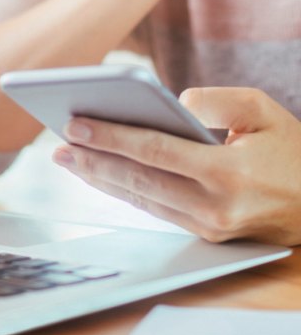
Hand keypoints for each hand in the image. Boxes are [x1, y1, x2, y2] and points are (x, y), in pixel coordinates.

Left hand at [52, 87, 300, 245]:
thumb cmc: (291, 150)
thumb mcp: (263, 111)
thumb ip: (215, 100)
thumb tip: (170, 103)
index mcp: (229, 173)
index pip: (155, 151)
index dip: (110, 138)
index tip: (74, 125)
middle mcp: (215, 206)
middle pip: (138, 179)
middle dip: (93, 160)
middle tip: (57, 144)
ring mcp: (209, 226)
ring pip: (141, 198)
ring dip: (99, 178)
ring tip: (67, 159)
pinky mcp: (205, 234)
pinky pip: (153, 209)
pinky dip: (122, 191)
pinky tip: (99, 175)